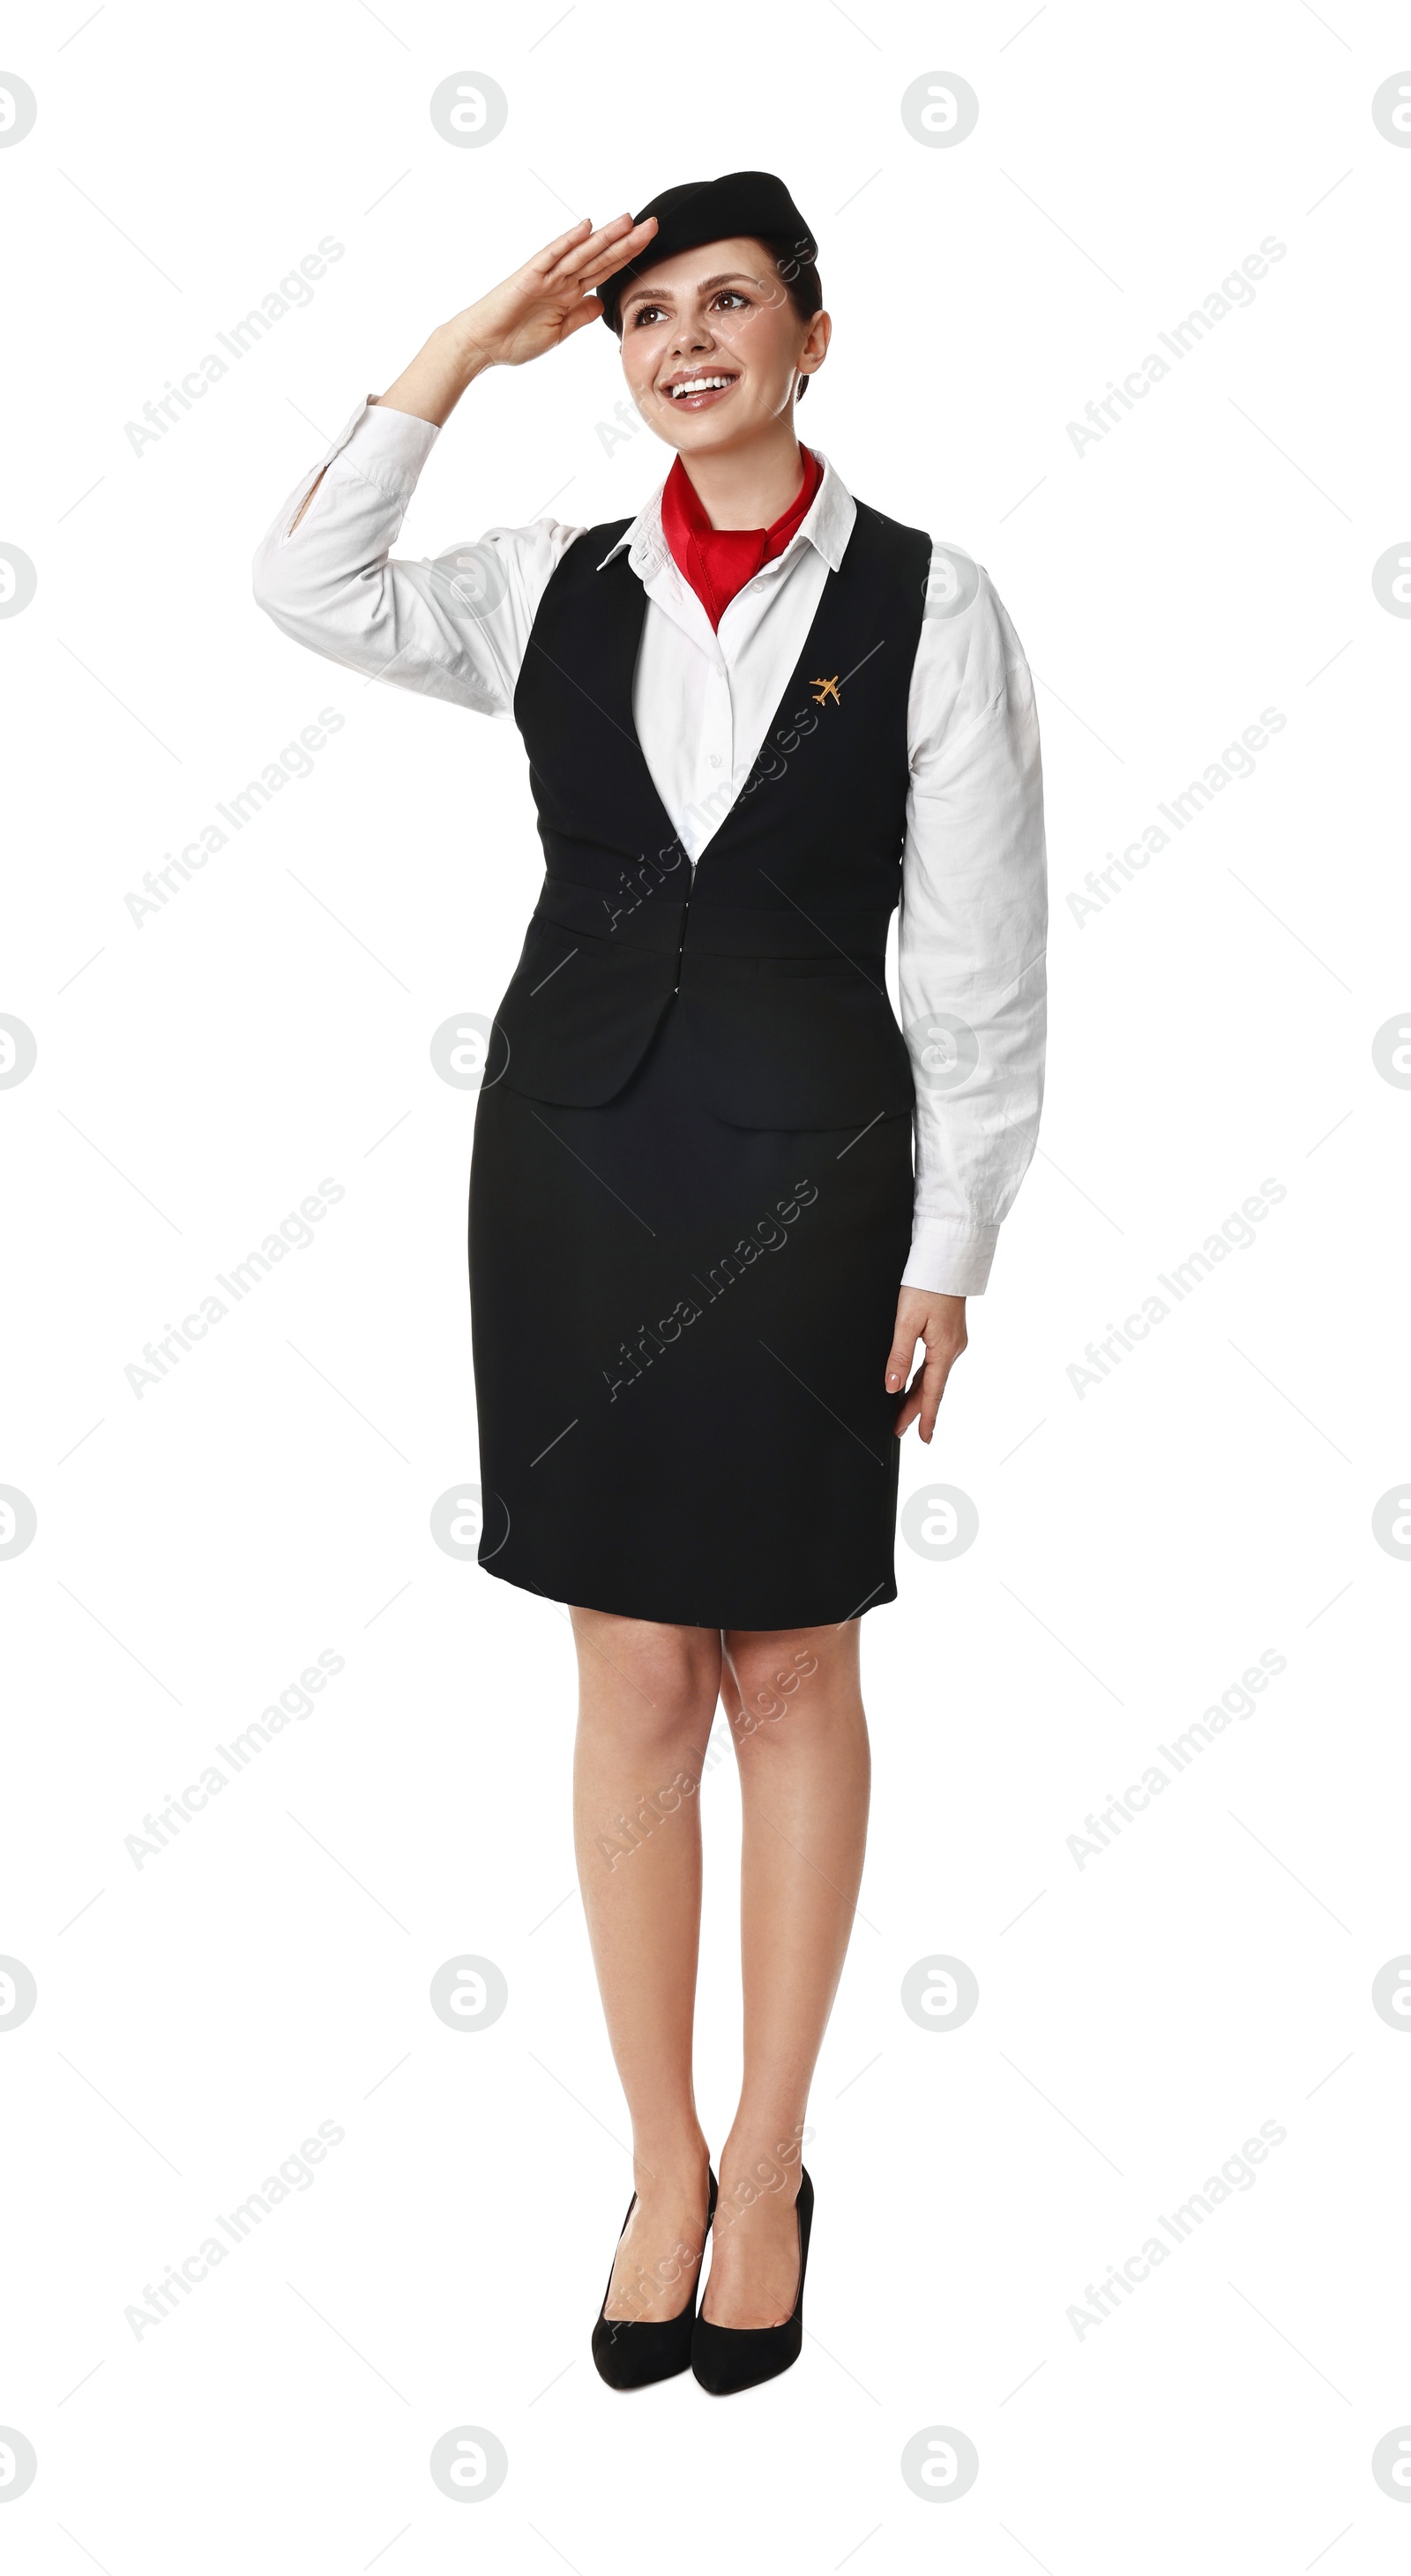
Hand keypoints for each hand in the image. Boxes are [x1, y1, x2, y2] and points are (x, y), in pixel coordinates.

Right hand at [376, 214, 658, 427]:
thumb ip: (580, 317)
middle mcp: (561, 280)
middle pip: (600, 256)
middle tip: (653, 224)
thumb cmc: (514, 339)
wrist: (482, 344)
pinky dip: (568, 241)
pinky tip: (586, 228)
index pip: (604, 270)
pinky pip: (552, 255)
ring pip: (582, 252)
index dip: (627, 257)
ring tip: (628, 220)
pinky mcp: (529, 276)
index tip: (650, 244)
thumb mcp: (558, 333)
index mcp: (569, 294)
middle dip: (627, 242)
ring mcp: (546, 276)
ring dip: (605, 236)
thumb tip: (601, 305)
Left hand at [886, 1291, 966, 1442]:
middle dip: (916, 1410)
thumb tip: (893, 1386)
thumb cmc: (927, 1285)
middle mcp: (953, 1349)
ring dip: (919, 1395)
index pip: (932, 1393)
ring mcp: (954, 1342)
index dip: (925, 1417)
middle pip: (932, 1388)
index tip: (923, 1438)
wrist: (946, 1259)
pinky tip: (914, 1383)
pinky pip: (936, 1363)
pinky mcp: (950, 1334)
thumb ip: (899, 1356)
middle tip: (900, 1430)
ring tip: (903, 1413)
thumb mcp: (907, 1322)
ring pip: (933, 1376)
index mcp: (944, 1350)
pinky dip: (924, 1378)